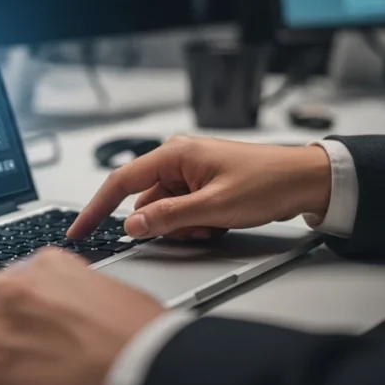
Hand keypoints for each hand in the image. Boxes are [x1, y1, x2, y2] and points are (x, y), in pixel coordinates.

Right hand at [69, 136, 331, 240]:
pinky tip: (219, 222)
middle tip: (194, 230)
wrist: (305, 181)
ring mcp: (191, 173)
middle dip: (163, 225)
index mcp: (175, 154)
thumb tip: (132, 226)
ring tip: (215, 224)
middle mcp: (179, 159)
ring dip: (183, 226)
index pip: (121, 182)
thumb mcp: (213, 208)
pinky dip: (195, 223)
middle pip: (146, 202)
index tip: (80, 230)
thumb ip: (167, 217)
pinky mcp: (203, 185)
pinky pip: (183, 211)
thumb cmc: (267, 182)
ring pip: (166, 211)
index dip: (96, 208)